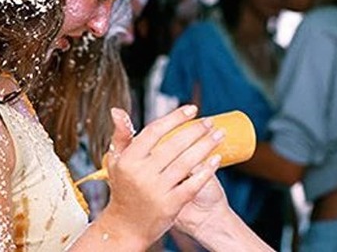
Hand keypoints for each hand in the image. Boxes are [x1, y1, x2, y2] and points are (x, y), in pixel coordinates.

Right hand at [96, 106, 222, 247]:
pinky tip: (217, 159)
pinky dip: (207, 170)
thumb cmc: (124, 188)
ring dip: (206, 146)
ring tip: (219, 135)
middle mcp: (141, 174)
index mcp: (129, 159)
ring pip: (187, 162)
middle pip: (174, 145)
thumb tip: (117, 110)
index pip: (154, 131)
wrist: (126, 227)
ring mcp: (157, 190)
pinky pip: (193, 184)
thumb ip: (122, 136)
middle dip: (196, 130)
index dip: (175, 118)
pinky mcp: (171, 205)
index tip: (192, 109)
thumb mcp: (117, 163)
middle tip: (210, 122)